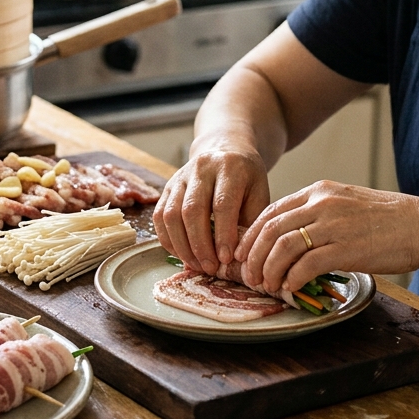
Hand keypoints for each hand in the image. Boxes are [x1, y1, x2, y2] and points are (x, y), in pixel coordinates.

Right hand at [153, 147, 271, 274]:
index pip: (222, 204)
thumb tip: (238, 259)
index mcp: (230, 167)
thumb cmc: (246, 179)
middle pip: (192, 209)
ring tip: (196, 265)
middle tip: (210, 267)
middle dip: (200, 244)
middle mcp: (202, 168)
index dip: (223, 234)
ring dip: (182, 245)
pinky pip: (160, 216)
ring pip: (172, 214)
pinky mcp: (167, 186)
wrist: (227, 150)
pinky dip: (168, 239)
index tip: (226, 259)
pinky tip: (182, 254)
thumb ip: (250, 222)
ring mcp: (180, 176)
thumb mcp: (259, 194)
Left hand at [237, 181, 418, 292]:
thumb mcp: (346, 203)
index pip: (271, 211)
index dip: (251, 234)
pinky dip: (292, 278)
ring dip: (269, 270)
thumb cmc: (387, 220)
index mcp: (319, 191)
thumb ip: (318, 213)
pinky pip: (306, 265)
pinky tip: (290, 287)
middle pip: (270, 229)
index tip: (243, 253)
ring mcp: (333, 225)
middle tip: (248, 276)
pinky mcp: (345, 248)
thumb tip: (290, 237)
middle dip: (253, 256)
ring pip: (283, 247)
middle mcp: (322, 203)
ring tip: (267, 285)